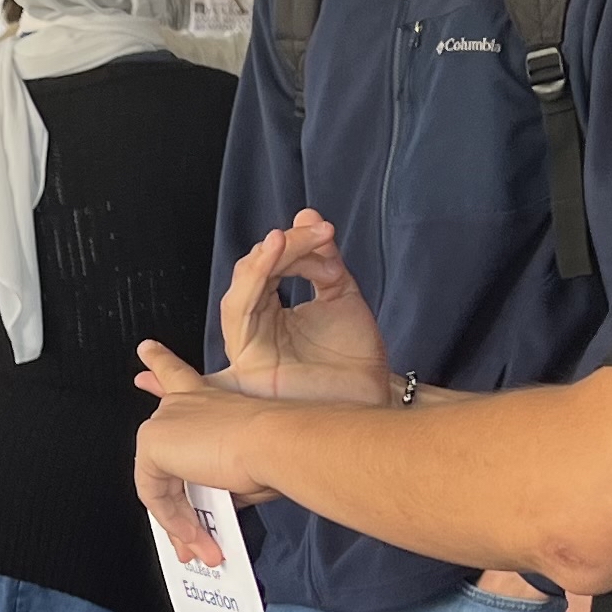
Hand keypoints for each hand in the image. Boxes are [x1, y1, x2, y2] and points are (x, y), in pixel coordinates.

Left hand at [134, 348, 273, 555]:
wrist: (278, 442)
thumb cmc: (278, 449)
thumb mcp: (244, 468)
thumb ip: (219, 481)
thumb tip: (210, 510)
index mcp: (206, 397)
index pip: (177, 376)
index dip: (160, 363)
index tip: (146, 350)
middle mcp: (181, 404)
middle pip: (158, 447)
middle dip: (169, 503)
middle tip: (185, 539)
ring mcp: (163, 421)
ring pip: (159, 483)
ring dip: (179, 523)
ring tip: (202, 545)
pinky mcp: (152, 443)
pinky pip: (154, 495)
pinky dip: (173, 521)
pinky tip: (193, 535)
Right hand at [219, 212, 394, 404]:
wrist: (372, 396)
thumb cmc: (356, 359)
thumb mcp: (340, 294)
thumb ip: (323, 259)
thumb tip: (306, 214)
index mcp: (272, 316)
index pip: (268, 269)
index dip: (292, 244)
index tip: (322, 229)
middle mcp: (256, 330)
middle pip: (251, 276)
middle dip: (281, 247)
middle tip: (313, 230)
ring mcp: (248, 346)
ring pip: (239, 291)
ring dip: (263, 258)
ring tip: (287, 237)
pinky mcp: (247, 359)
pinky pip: (239, 310)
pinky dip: (253, 278)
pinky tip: (273, 251)